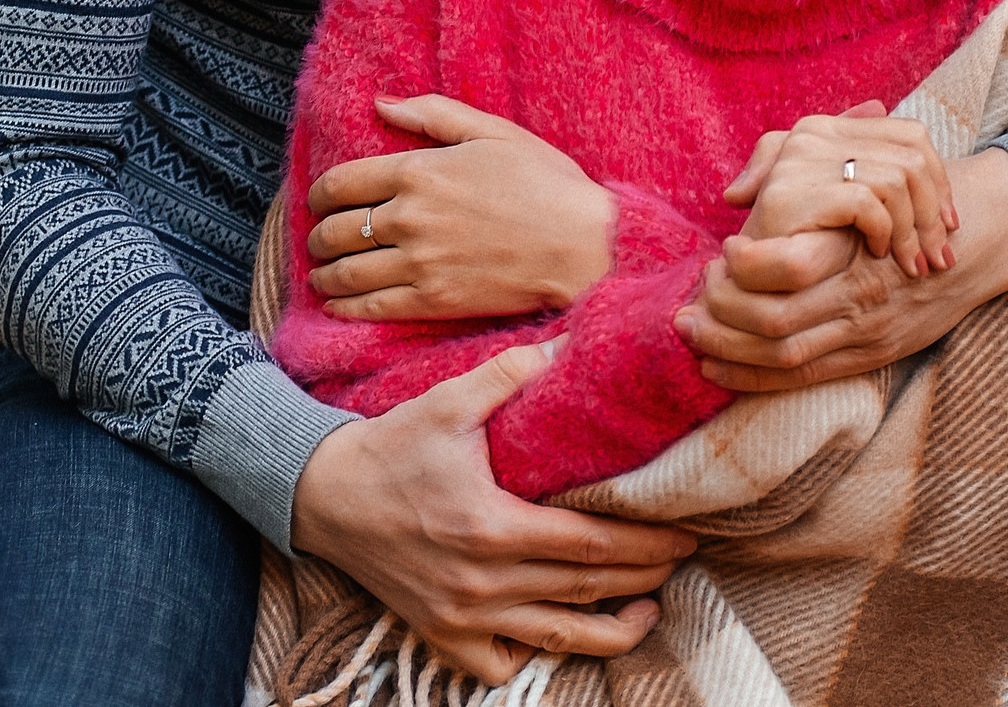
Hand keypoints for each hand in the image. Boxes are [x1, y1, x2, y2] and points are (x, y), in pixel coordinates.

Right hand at [290, 340, 694, 683]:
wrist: (323, 495)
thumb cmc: (390, 446)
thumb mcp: (447, 403)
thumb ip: (509, 375)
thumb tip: (566, 343)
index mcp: (492, 526)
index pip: (592, 545)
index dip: (647, 544)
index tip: (684, 533)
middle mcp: (482, 582)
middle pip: (587, 592)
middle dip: (645, 577)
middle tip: (681, 557)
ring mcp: (461, 616)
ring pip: (558, 639)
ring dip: (612, 630)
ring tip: (647, 609)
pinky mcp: (440, 633)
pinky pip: (501, 664)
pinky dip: (537, 653)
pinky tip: (562, 629)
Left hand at [305, 96, 614, 319]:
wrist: (583, 246)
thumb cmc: (546, 184)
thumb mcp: (493, 133)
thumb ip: (432, 114)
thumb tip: (381, 104)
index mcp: (420, 172)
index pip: (341, 183)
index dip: (318, 193)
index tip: (318, 200)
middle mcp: (410, 217)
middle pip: (336, 229)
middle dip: (319, 234)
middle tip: (320, 237)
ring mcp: (419, 263)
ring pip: (346, 271)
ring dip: (324, 272)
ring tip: (323, 273)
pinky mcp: (433, 301)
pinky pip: (371, 306)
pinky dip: (344, 306)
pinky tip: (337, 303)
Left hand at [676, 148, 1007, 390]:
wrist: (975, 241)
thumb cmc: (907, 201)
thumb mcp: (865, 179)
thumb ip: (802, 178)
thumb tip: (735, 194)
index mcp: (857, 249)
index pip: (787, 274)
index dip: (742, 275)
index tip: (716, 259)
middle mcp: (863, 297)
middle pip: (776, 322)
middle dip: (721, 321)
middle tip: (687, 307)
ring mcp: (869, 333)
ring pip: (785, 357)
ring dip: (728, 352)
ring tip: (691, 336)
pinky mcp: (871, 355)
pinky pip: (805, 378)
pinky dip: (754, 379)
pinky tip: (716, 372)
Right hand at [724, 102, 957, 276]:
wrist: (745, 271)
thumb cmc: (794, 234)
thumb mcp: (828, 191)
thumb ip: (852, 150)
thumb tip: (877, 107)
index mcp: (823, 128)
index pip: (910, 134)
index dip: (940, 179)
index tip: (947, 224)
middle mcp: (811, 133)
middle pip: (912, 157)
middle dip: (934, 212)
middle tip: (939, 255)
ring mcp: (801, 159)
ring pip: (899, 180)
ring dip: (914, 230)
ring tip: (912, 263)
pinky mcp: (798, 190)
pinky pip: (871, 202)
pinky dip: (884, 232)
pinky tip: (876, 253)